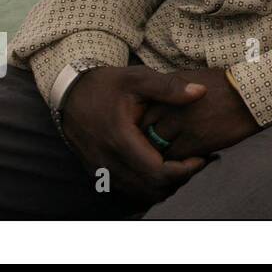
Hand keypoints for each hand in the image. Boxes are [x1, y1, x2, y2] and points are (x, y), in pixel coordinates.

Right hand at [61, 65, 208, 203]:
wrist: (71, 93)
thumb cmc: (108, 84)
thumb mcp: (138, 78)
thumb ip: (169, 88)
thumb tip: (201, 92)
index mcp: (120, 139)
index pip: (157, 172)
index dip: (184, 170)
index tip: (201, 157)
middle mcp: (108, 161)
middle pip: (151, 188)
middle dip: (178, 179)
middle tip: (195, 161)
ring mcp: (101, 170)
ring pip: (140, 193)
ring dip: (164, 185)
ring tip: (181, 164)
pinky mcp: (98, 172)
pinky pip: (128, 189)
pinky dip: (148, 185)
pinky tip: (160, 166)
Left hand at [139, 67, 260, 160]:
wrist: (251, 92)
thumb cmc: (226, 83)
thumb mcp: (194, 78)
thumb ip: (172, 91)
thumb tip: (159, 102)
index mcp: (168, 93)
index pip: (142, 116)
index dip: (144, 127)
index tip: (150, 133)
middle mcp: (170, 109)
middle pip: (147, 134)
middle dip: (149, 143)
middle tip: (155, 150)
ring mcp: (182, 126)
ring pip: (159, 150)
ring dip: (162, 155)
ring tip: (168, 158)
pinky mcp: (196, 142)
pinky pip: (176, 159)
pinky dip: (178, 162)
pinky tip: (186, 159)